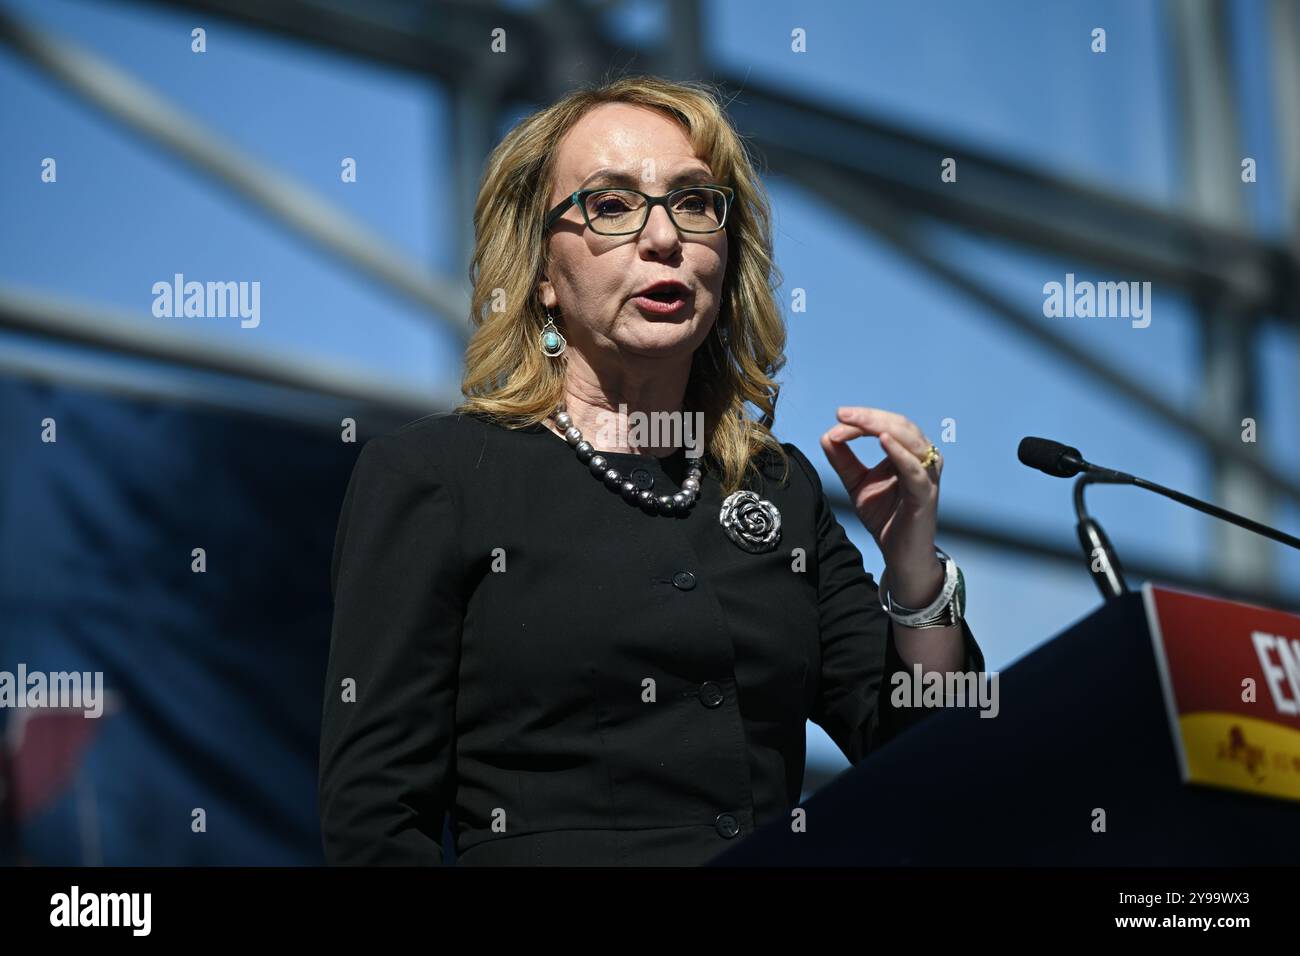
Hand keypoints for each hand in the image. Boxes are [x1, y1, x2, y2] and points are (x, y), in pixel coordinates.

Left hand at [819, 406, 944, 606]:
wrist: (899, 554)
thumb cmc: (884, 517)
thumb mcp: (857, 484)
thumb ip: (844, 460)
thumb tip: (827, 435)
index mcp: (908, 453)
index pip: (886, 426)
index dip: (862, 420)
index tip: (837, 419)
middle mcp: (923, 460)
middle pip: (900, 426)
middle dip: (870, 418)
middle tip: (843, 414)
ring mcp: (927, 476)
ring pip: (910, 441)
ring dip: (881, 428)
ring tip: (857, 422)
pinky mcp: (925, 495)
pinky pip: (915, 470)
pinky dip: (900, 453)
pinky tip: (883, 441)